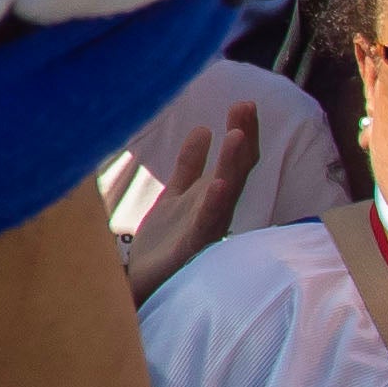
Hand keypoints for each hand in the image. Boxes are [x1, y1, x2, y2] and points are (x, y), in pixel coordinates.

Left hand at [115, 102, 256, 299]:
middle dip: (242, 139)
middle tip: (246, 106)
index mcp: (211, 198)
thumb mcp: (176, 196)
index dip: (241, 132)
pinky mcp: (189, 251)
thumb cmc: (164, 242)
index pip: (233, 161)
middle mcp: (214, 213)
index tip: (244, 102)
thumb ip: (190, 167)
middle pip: (235, 172)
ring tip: (237, 135)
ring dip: (232, 165)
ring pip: (224, 195)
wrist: (141, 284)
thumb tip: (203, 130)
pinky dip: (213, 205)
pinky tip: (219, 183)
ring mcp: (204, 233)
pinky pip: (204, 227)